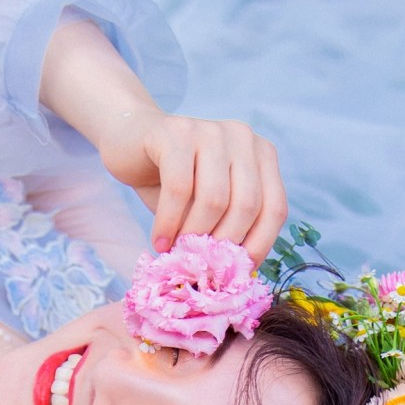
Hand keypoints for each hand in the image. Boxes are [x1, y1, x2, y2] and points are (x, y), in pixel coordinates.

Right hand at [96, 105, 287, 264]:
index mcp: (262, 154)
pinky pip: (178, 189)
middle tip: (201, 266)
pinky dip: (168, 222)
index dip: (259, 246)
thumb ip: (230, 228)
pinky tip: (159, 241)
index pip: (275, 208)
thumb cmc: (175, 182)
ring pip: (214, 199)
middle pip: (247, 205)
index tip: (235, 273)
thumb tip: (241, 273)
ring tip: (177, 254)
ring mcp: (210, 130)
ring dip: (194, 236)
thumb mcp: (210, 206)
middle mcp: (242, 137)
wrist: (129, 142)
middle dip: (222, 245)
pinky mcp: (176, 132)